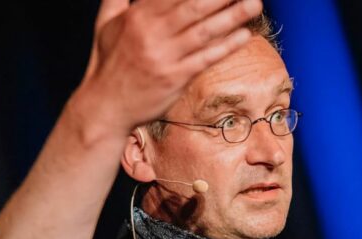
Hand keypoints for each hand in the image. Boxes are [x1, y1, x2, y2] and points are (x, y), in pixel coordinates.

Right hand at [72, 0, 262, 134]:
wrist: (105, 106)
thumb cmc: (109, 63)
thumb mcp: (106, 24)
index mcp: (137, 15)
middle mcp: (152, 32)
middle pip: (194, 6)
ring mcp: (165, 56)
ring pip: (205, 31)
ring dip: (233, 16)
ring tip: (255, 4)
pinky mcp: (175, 78)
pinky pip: (206, 58)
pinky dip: (226, 46)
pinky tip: (245, 35)